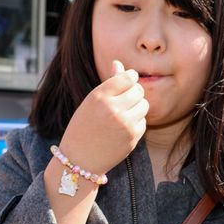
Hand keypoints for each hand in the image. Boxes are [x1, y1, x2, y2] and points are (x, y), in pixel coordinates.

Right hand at [60, 60, 147, 176]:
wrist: (80, 160)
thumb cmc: (83, 127)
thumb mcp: (91, 102)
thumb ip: (109, 83)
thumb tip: (119, 63)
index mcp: (99, 96)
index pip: (127, 77)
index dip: (130, 77)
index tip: (128, 81)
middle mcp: (113, 108)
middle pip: (138, 90)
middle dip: (134, 92)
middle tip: (124, 99)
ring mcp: (124, 124)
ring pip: (144, 105)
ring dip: (137, 106)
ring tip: (124, 113)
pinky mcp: (133, 137)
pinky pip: (143, 121)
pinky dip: (136, 122)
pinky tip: (123, 127)